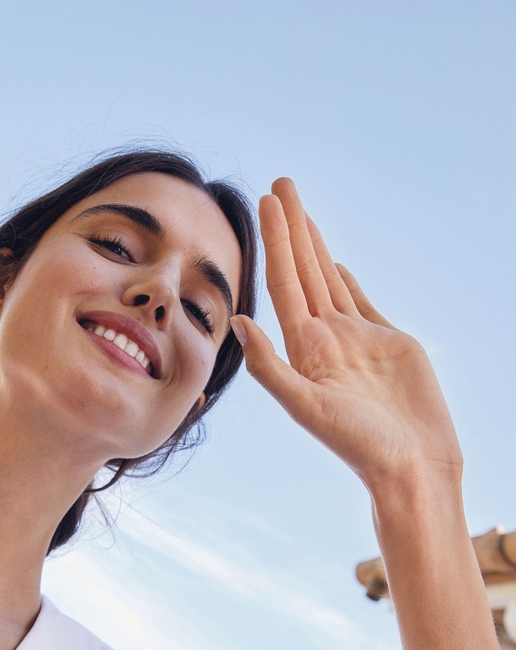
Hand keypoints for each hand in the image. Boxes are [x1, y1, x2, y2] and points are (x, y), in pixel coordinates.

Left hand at [231, 179, 462, 492]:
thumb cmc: (360, 445)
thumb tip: (237, 322)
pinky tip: (330, 260)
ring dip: (313, 245)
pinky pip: (358, 300)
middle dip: (292, 228)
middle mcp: (324, 339)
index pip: (283, 284)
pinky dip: (343, 278)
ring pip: (327, 280)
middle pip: (302, 271)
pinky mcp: (386, 343)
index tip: (266, 200)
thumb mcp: (308, 407)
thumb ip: (269, 368)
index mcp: (304, 349)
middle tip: (280, 183)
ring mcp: (354, 339)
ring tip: (300, 209)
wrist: (412, 466)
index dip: (275, 241)